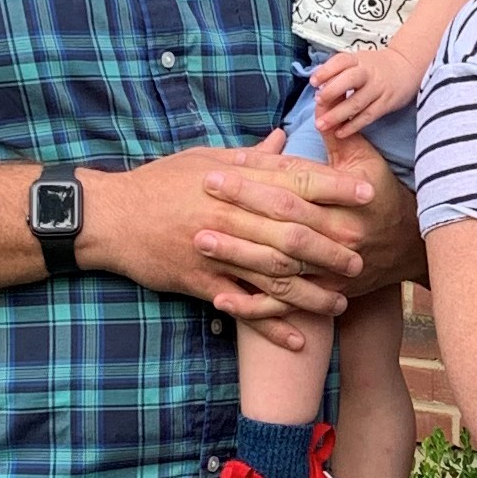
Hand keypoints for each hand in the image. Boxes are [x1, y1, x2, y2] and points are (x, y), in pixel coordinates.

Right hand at [75, 141, 374, 351]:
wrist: (110, 217)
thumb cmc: (159, 182)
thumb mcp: (203, 157)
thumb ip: (249, 156)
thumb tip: (283, 138)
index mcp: (234, 180)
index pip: (294, 181)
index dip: (334, 187)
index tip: (366, 193)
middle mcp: (231, 216)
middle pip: (293, 232)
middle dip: (332, 245)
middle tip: (362, 256)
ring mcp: (217, 252)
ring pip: (275, 274)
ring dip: (312, 291)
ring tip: (341, 301)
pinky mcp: (203, 283)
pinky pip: (244, 308)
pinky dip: (273, 325)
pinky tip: (299, 339)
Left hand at [203, 135, 424, 316]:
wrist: (411, 248)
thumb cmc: (384, 197)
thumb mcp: (367, 162)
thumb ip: (338, 136)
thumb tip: (316, 105)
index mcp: (344, 206)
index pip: (293, 189)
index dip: (256, 179)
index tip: (221, 168)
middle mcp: (336, 240)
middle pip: (280, 227)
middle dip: (238, 211)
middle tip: (200, 196)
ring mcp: (328, 273)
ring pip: (277, 268)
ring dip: (236, 256)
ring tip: (199, 241)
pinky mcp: (322, 296)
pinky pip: (283, 306)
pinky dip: (251, 307)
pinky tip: (219, 299)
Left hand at [308, 42, 425, 140]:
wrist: (407, 67)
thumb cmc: (376, 67)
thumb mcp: (359, 60)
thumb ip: (340, 70)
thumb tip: (316, 84)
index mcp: (359, 59)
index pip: (341, 61)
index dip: (327, 71)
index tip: (313, 82)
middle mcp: (369, 72)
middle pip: (350, 79)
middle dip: (332, 91)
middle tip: (318, 102)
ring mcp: (379, 88)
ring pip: (357, 102)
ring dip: (338, 114)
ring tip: (322, 125)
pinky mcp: (386, 103)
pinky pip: (368, 116)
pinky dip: (353, 125)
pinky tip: (340, 133)